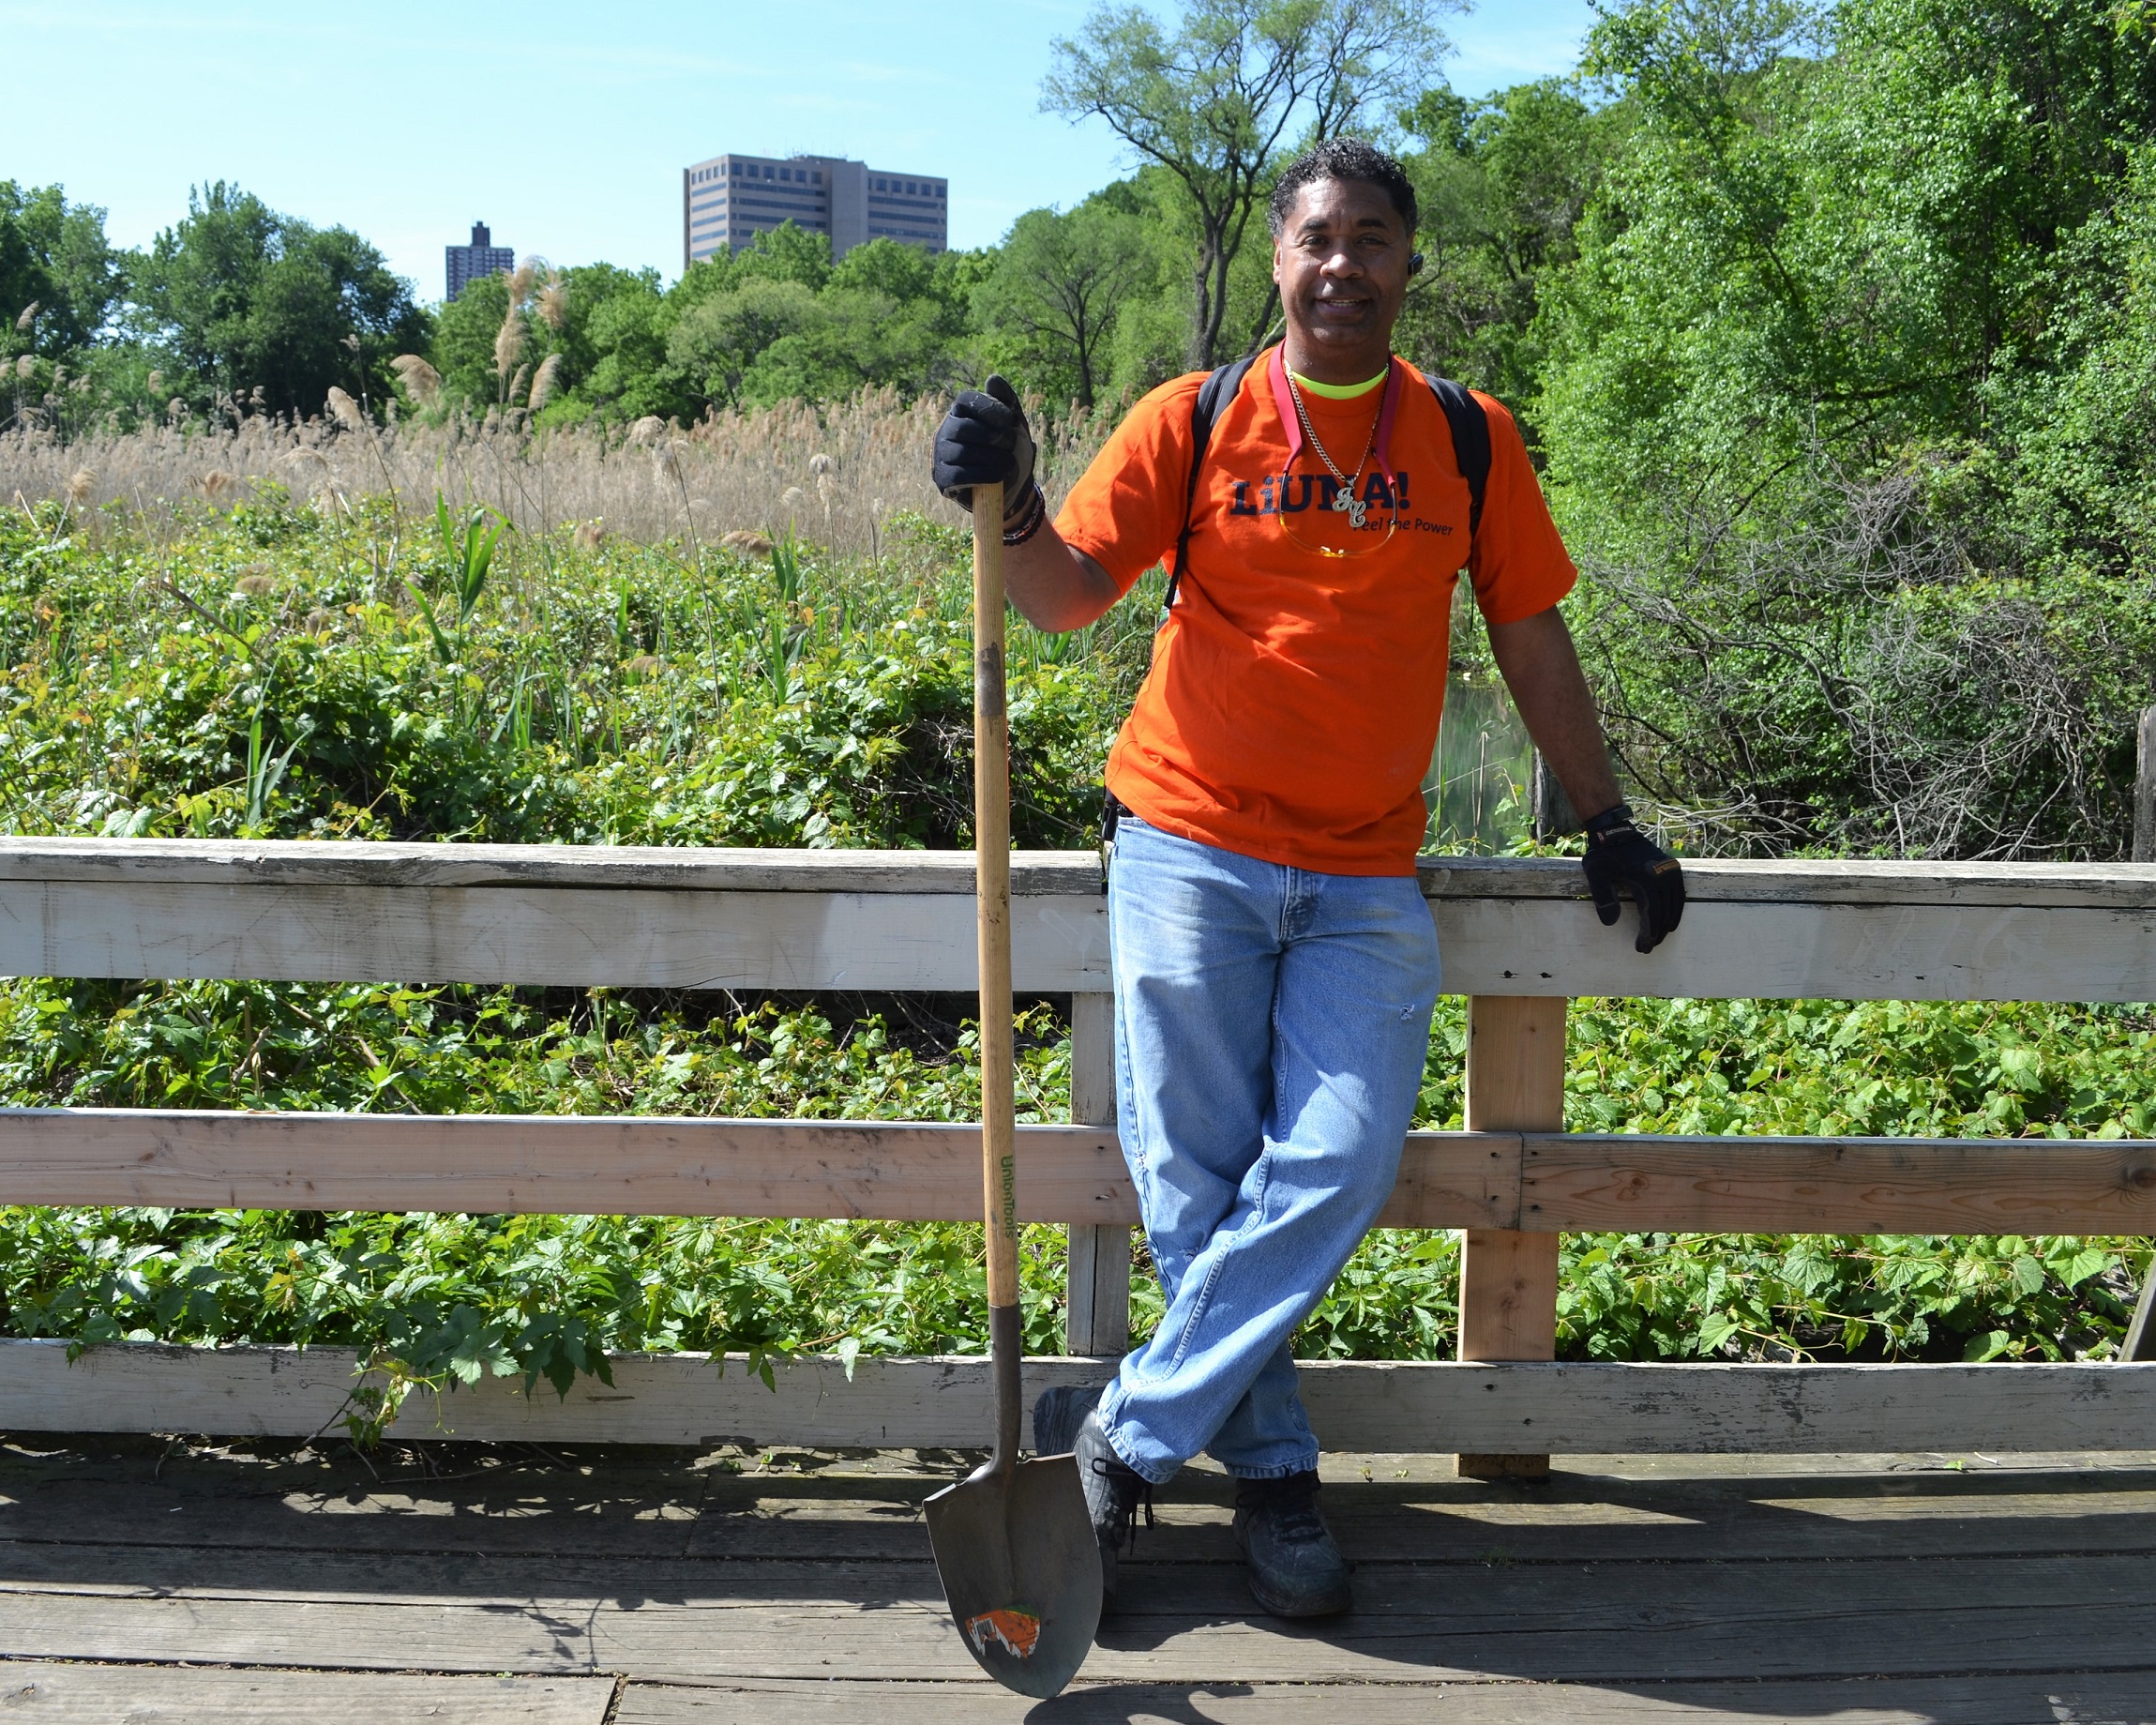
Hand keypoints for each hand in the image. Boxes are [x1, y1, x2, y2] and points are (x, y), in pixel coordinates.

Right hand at [932, 374, 1037, 523]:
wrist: (1012, 486)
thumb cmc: (1009, 450)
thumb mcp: (1014, 424)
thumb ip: (1006, 400)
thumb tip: (992, 379)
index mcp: (961, 413)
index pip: (966, 401)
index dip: (989, 408)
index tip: (1011, 420)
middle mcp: (945, 431)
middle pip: (963, 428)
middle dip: (993, 436)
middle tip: (1010, 444)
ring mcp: (941, 456)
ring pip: (963, 453)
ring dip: (993, 458)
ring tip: (1009, 463)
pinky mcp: (943, 480)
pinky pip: (960, 475)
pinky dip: (984, 475)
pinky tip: (999, 476)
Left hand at [1581, 806, 1684, 953]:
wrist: (1615, 832)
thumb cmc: (1603, 854)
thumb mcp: (1596, 874)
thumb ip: (1602, 897)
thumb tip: (1610, 923)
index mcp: (1647, 879)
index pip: (1652, 915)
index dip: (1648, 934)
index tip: (1642, 948)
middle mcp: (1664, 875)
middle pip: (1665, 913)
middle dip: (1657, 934)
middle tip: (1646, 948)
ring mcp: (1671, 871)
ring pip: (1675, 906)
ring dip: (1667, 925)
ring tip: (1656, 939)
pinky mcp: (1673, 867)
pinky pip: (1679, 895)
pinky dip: (1675, 911)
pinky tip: (1668, 922)